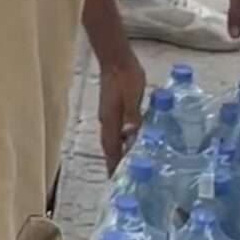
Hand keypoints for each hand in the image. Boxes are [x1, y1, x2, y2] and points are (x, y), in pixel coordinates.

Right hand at [97, 54, 148, 172]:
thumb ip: (132, 115)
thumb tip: (131, 135)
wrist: (115, 58)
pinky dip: (120, 140)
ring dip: (116, 152)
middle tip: (120, 177)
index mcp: (111, 121)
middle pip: (109, 147)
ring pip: (111, 139)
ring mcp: (107, 114)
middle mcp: (106, 121)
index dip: (113, 164)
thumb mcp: (133, 96)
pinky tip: (128, 140)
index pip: (111, 148)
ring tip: (124, 164)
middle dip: (113, 162)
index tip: (115, 180)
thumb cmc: (126, 76)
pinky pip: (115, 130)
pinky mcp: (111, 108)